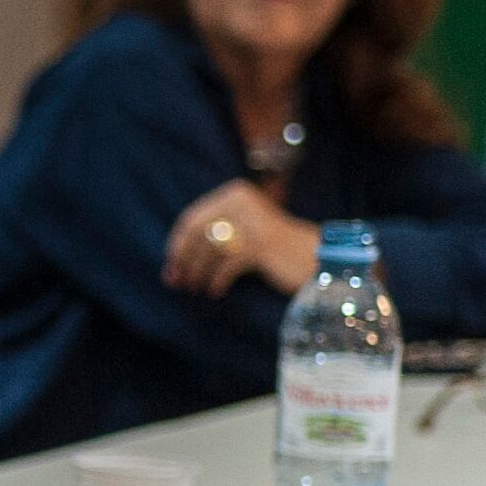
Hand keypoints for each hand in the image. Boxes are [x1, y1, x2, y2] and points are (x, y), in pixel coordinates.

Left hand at [164, 181, 319, 296]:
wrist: (315, 256)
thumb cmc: (272, 249)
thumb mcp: (240, 231)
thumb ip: (211, 235)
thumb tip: (172, 259)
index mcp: (234, 193)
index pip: (192, 217)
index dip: (177, 244)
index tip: (170, 265)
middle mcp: (242, 201)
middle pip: (198, 233)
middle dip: (183, 260)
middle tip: (175, 282)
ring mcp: (253, 222)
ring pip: (210, 250)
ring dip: (198, 273)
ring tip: (195, 288)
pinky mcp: (262, 244)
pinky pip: (227, 265)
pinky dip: (218, 280)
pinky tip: (215, 292)